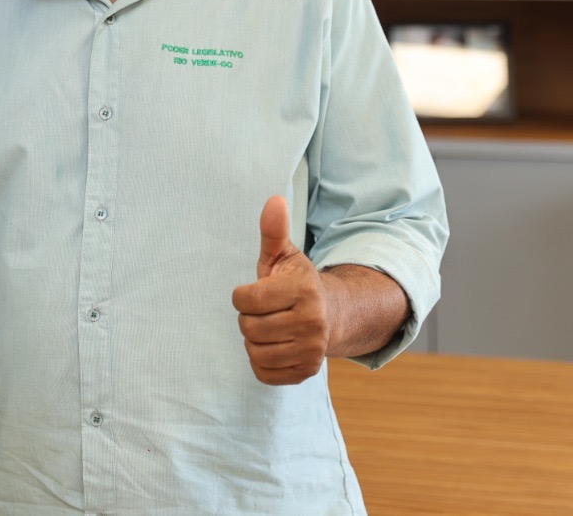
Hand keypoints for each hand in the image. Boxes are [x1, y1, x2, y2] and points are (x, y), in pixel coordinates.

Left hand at [231, 195, 329, 384]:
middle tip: (266, 311)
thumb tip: (274, 200)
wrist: (330, 316)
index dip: (242, 295)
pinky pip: (263, 372)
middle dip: (249, 317)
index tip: (255, 291)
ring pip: (254, 351)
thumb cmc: (296, 283)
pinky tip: (275, 345)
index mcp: (305, 290)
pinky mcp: (306, 372)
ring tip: (270, 326)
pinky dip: (261, 361)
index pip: (246, 299)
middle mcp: (313, 323)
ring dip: (254, 339)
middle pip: (248, 327)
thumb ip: (273, 231)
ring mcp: (312, 351)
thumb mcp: (284, 255)